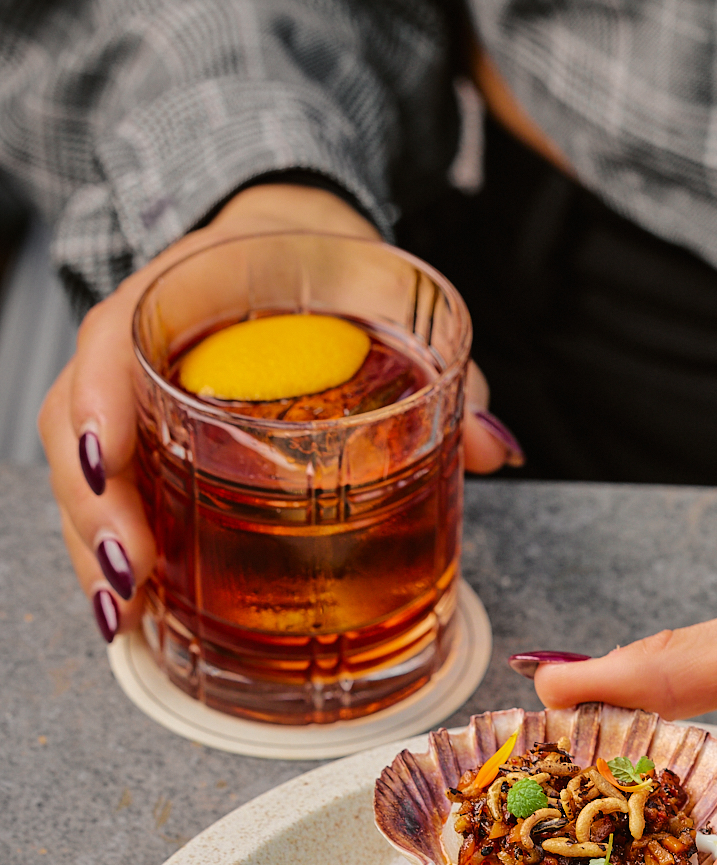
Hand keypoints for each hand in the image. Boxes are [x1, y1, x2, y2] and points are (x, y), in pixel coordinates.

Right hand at [40, 181, 520, 639]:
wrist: (297, 248)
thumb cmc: (330, 270)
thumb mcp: (387, 296)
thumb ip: (444, 366)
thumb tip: (493, 447)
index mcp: (186, 284)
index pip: (110, 336)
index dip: (96, 401)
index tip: (106, 463)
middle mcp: (139, 339)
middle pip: (76, 420)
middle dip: (93, 508)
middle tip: (132, 578)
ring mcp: (133, 393)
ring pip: (81, 470)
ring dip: (95, 548)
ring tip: (127, 617)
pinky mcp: (146, 441)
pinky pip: (112, 496)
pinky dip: (116, 556)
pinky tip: (138, 614)